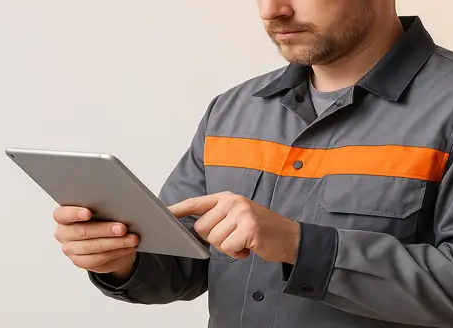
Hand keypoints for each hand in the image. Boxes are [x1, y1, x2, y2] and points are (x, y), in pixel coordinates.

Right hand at [53, 206, 139, 279]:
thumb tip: (118, 208)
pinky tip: (128, 247)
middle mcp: (63, 233)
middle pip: (82, 231)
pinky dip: (116, 252)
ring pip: (93, 246)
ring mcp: (70, 249)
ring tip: (131, 239)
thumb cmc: (100, 220)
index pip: (62, 214)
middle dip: (104, 230)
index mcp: (63, 217)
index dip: (74, 213)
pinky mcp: (80, 261)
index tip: (88, 213)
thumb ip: (101, 208)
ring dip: (115, 243)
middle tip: (122, 228)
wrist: (104, 241)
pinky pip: (99, 258)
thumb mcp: (99, 211)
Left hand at [168, 192, 299, 263]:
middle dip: (215, 239)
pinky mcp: (249, 228)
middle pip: (202, 228)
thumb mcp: (238, 216)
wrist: (289, 237)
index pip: (196, 203)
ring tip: (243, 241)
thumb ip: (218, 217)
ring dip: (228, 248)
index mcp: (227, 198)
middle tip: (235, 237)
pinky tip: (249, 247)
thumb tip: (195, 227)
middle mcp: (233, 202)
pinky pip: (228, 248)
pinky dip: (237, 253)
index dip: (178, 209)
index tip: (163, 213)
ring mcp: (242, 213)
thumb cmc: (260, 230)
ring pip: (214, 240)